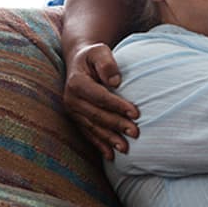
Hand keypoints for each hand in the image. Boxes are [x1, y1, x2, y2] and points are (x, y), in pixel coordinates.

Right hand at [63, 42, 139, 159]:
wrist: (79, 61)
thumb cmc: (93, 56)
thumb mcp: (99, 51)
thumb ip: (107, 63)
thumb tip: (115, 81)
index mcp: (76, 82)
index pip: (100, 97)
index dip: (118, 105)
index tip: (136, 113)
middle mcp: (71, 99)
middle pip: (97, 115)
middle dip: (117, 125)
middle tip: (136, 133)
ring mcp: (72, 111)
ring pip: (93, 128)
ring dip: (109, 139)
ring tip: (126, 148)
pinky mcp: (76, 119)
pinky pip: (88, 134)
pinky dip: (99, 145)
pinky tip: (110, 156)